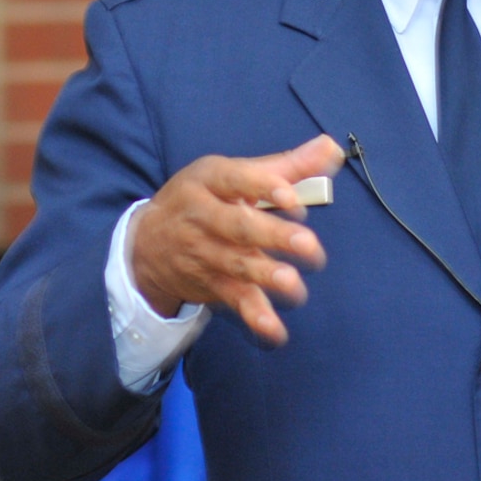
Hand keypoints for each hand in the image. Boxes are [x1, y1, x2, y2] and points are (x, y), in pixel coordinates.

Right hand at [131, 133, 346, 345]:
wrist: (147, 245)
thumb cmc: (204, 199)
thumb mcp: (235, 174)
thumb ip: (288, 165)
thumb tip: (332, 148)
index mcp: (210, 181)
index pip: (236, 181)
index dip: (264, 188)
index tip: (292, 198)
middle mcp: (204, 217)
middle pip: (239, 227)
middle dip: (274, 236)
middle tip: (308, 245)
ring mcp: (206, 254)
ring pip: (238, 266)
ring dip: (268, 277)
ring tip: (294, 285)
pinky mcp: (212, 285)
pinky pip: (235, 301)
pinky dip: (255, 318)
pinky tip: (276, 331)